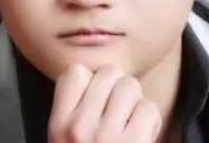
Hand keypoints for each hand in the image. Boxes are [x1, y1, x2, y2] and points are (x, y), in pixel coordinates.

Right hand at [47, 63, 162, 142]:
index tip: (95, 97)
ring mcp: (107, 138)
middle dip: (117, 88)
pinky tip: (140, 136)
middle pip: (109, 73)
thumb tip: (101, 77)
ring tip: (129, 123)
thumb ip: (76, 109)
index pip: (75, 72)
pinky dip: (149, 121)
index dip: (90, 81)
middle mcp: (79, 128)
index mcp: (58, 125)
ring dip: (135, 102)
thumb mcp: (65, 141)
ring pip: (130, 86)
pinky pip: (148, 108)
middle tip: (116, 111)